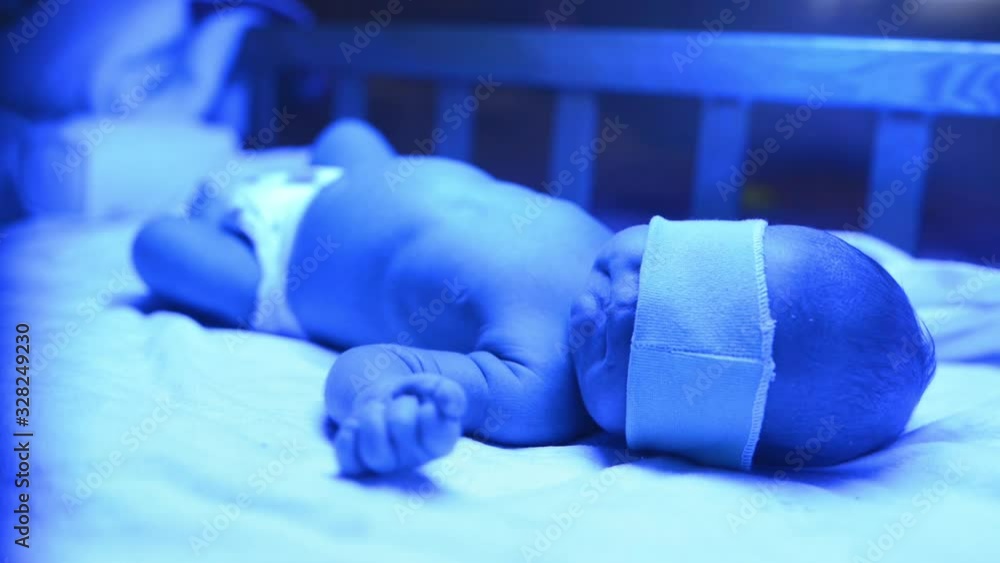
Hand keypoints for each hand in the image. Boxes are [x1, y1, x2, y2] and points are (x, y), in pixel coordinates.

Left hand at [334, 374, 466, 475]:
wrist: (384, 398)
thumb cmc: (415, 395)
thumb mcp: (434, 386)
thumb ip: (447, 393)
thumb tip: (450, 407)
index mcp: (440, 443)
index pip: (436, 433)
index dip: (427, 412)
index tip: (424, 405)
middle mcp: (415, 459)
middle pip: (401, 430)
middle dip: (398, 406)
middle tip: (399, 403)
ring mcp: (387, 465)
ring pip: (375, 452)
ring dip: (370, 419)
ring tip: (376, 409)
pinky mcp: (361, 466)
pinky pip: (350, 463)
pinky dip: (348, 440)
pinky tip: (354, 424)